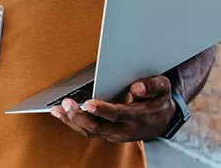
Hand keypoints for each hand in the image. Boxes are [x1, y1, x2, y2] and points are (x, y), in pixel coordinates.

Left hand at [49, 75, 175, 142]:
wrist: (162, 121)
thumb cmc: (158, 100)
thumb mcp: (164, 88)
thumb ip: (152, 86)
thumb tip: (136, 87)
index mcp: (141, 117)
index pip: (119, 115)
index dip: (103, 110)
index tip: (88, 103)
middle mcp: (126, 130)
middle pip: (100, 128)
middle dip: (81, 116)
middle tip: (66, 104)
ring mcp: (115, 134)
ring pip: (91, 132)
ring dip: (72, 121)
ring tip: (57, 109)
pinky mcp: (107, 134)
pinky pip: (88, 132)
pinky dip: (73, 123)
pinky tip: (60, 113)